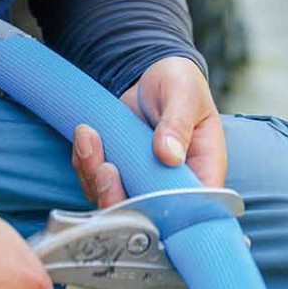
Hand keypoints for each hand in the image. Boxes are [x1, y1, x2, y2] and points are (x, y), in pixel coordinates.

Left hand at [71, 56, 227, 208]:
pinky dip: (85, 165)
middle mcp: (172, 185)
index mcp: (202, 171)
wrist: (152, 72)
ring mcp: (142, 181)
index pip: (191, 209)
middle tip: (105, 168)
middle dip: (117, 198)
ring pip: (114, 202)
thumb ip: (178, 124)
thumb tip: (169, 155)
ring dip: (94, 177)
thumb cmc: (180, 83)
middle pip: (145, 216)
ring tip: (89, 137)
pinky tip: (85, 138)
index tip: (139, 195)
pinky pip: (95, 183)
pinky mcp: (119, 173)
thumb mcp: (184, 95)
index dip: (165, 214)